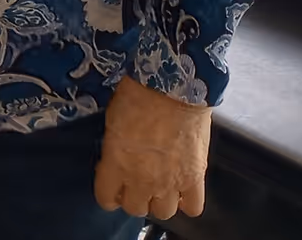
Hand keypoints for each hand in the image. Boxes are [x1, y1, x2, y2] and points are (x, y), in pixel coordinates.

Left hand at [93, 76, 211, 220]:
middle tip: (135, 181)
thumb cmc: (137, 96)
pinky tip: (183, 189)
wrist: (174, 89)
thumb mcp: (112, 122)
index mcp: (116, 164)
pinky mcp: (195, 178)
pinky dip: (187, 202)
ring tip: (160, 185)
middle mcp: (142, 180)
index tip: (112, 179)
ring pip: (163, 213)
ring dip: (159, 201)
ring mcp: (170, 183)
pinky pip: (193, 208)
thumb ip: (114, 148)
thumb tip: (117, 158)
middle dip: (133, 197)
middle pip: (135, 209)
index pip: (106, 198)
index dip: (108, 191)